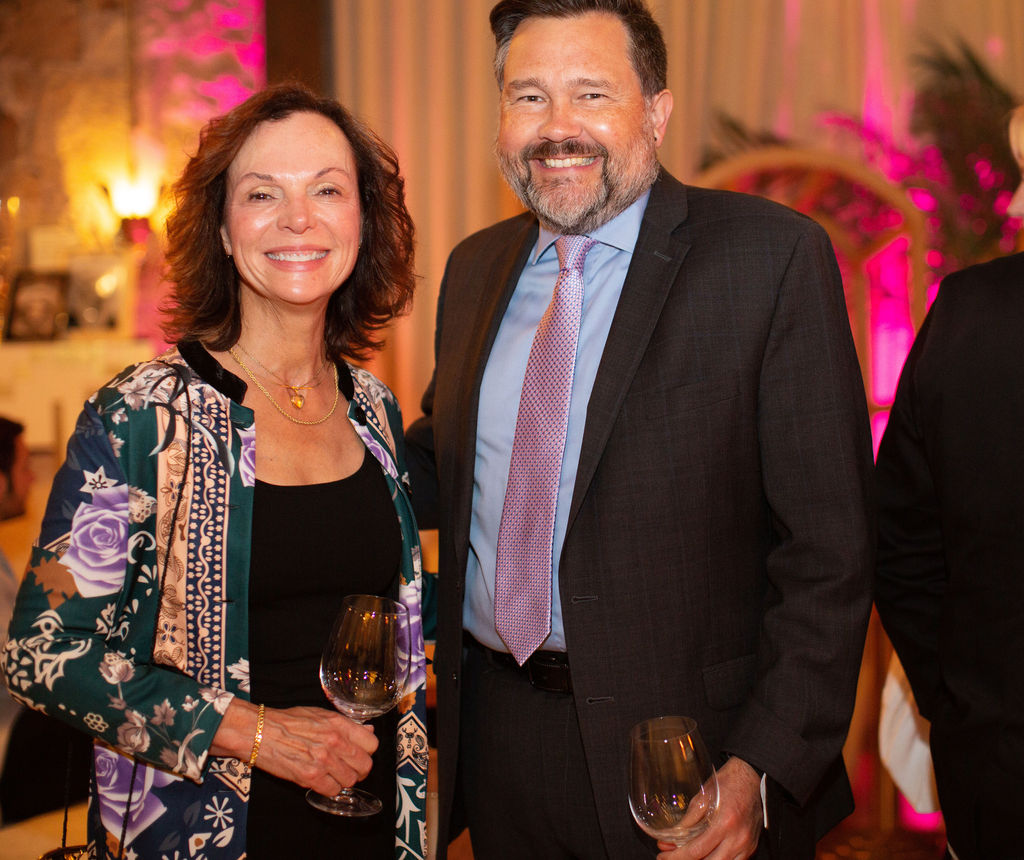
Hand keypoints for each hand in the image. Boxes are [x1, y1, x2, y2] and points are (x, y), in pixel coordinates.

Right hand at [212, 701, 377, 797]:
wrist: (259, 731)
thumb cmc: (287, 721)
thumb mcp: (320, 714)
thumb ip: (345, 724)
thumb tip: (367, 731)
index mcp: (339, 724)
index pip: (372, 743)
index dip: (367, 751)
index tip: (359, 753)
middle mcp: (335, 741)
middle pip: (365, 765)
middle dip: (359, 769)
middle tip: (348, 769)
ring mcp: (323, 760)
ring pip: (350, 780)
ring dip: (343, 780)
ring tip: (332, 775)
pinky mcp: (309, 776)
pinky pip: (332, 790)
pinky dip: (329, 789)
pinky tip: (321, 781)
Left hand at [657, 756, 762, 859]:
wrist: (750, 777)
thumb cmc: (727, 783)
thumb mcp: (702, 798)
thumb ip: (688, 821)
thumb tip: (670, 838)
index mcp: (724, 823)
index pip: (696, 851)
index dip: (676, 857)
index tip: (663, 856)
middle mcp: (738, 838)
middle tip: (671, 857)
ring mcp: (747, 845)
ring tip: (687, 855)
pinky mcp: (751, 847)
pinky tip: (705, 854)